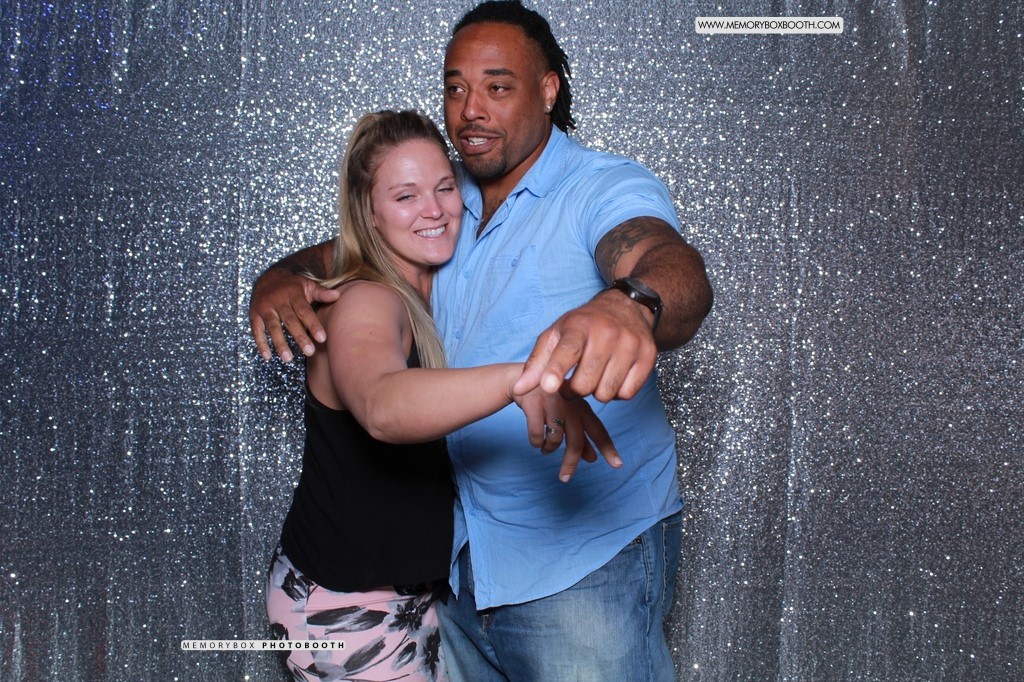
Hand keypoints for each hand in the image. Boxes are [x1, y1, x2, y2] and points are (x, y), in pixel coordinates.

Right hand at [248, 268, 339, 361]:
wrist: (266, 278)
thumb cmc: (292, 286)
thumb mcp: (306, 285)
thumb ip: (321, 293)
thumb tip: (337, 296)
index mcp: (293, 294)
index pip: (304, 311)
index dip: (313, 325)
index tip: (322, 339)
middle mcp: (278, 300)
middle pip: (290, 321)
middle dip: (300, 337)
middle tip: (310, 352)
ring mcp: (265, 308)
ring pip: (273, 327)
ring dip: (280, 343)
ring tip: (288, 359)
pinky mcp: (254, 315)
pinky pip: (256, 330)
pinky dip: (261, 344)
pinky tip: (267, 357)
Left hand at [513, 291, 656, 401]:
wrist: (627, 307)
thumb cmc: (585, 325)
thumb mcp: (556, 336)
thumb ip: (536, 364)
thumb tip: (518, 389)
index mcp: (579, 326)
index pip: (568, 350)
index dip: (556, 370)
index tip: (548, 386)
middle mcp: (607, 333)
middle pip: (584, 384)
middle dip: (574, 390)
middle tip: (574, 379)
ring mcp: (630, 344)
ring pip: (606, 393)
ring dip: (597, 392)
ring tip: (595, 374)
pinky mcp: (648, 356)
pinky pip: (627, 394)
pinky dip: (617, 392)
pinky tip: (613, 376)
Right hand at [513, 388, 621, 482]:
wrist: (522, 378)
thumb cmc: (551, 400)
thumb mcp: (568, 414)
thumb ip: (581, 436)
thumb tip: (592, 459)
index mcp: (583, 409)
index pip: (599, 432)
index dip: (608, 449)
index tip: (618, 465)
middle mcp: (571, 406)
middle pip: (575, 442)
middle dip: (570, 463)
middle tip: (565, 478)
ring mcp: (553, 404)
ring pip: (555, 440)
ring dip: (549, 449)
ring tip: (545, 449)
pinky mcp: (534, 405)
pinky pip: (536, 435)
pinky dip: (536, 442)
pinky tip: (536, 441)